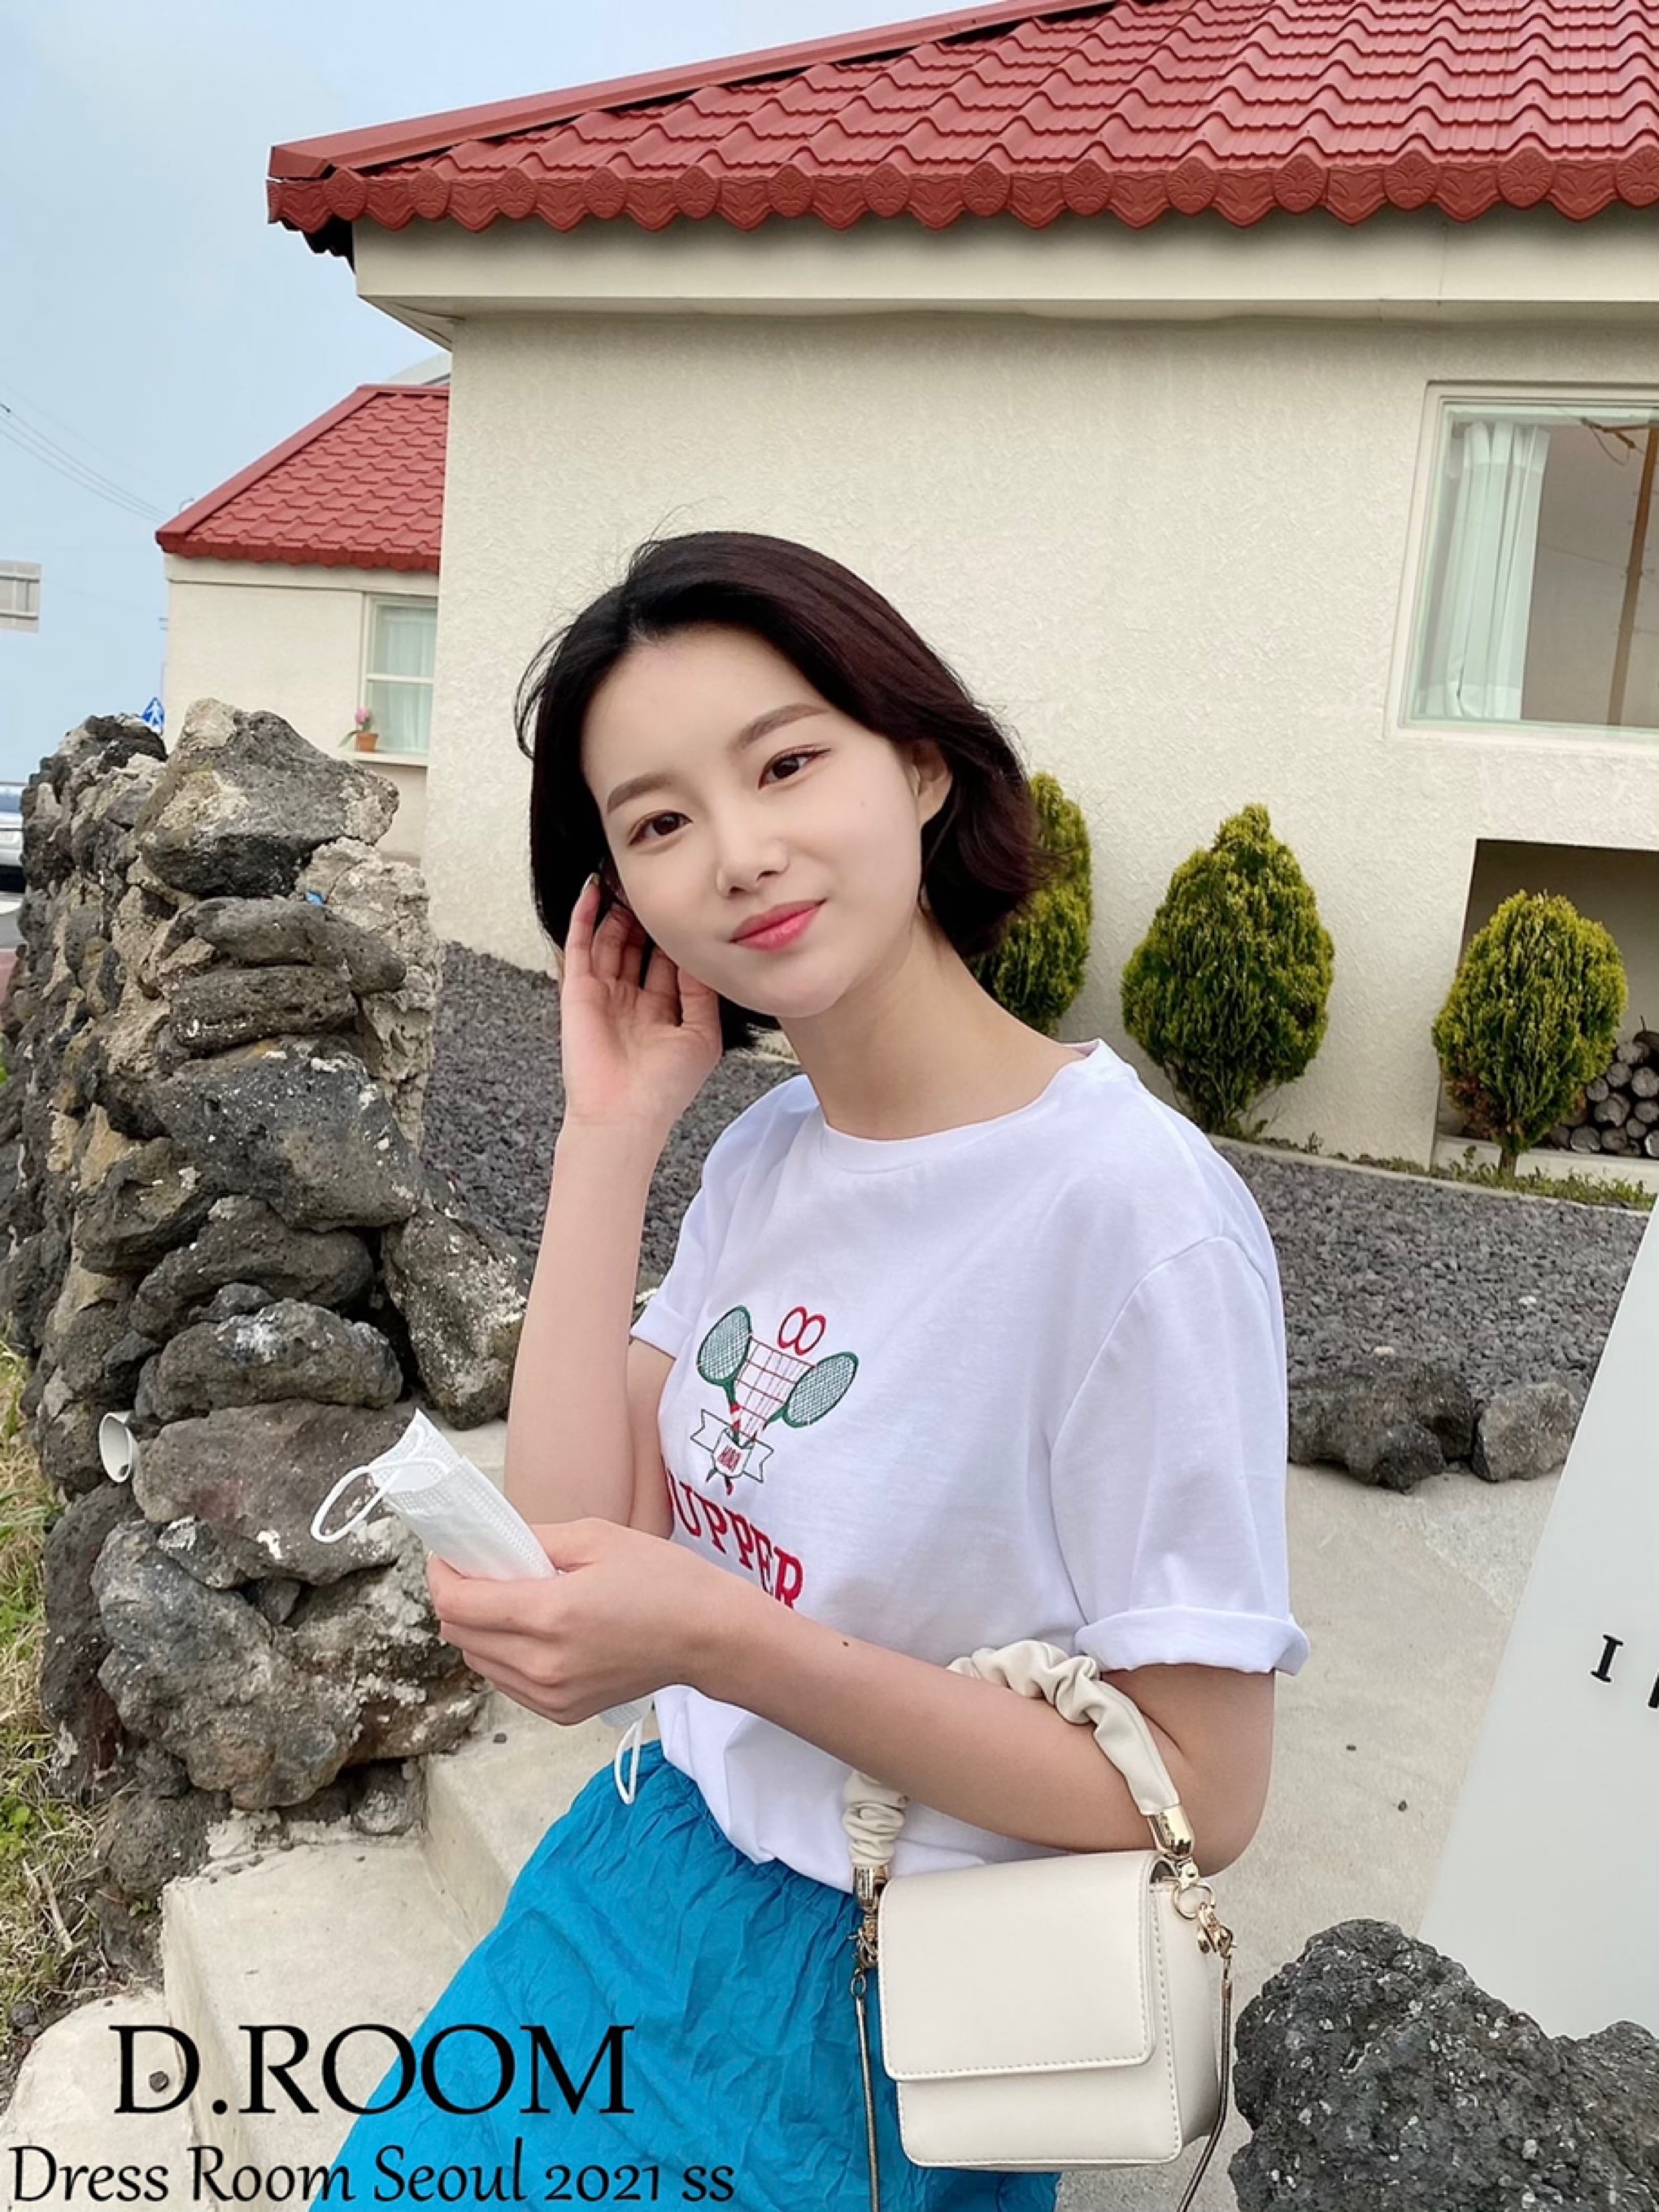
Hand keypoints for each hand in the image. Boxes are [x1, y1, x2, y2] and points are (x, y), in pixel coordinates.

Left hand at [424, 1519, 741, 1725]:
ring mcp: (551, 1694)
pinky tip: (533, 1631)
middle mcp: (543, 1663)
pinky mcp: (562, 1712)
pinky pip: (508, 1683)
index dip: (442, 1576)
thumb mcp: (596, 1538)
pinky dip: (505, 1655)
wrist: (709, 1637)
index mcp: (550, 1615)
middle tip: (479, 1571)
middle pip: (460, 1635)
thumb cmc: (664, 1581)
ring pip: (479, 1662)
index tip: (448, 1556)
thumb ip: (534, 1540)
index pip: (458, 1605)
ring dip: (479, 1629)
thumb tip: (490, 1544)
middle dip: (457, 1599)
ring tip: (510, 1601)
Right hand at [556, 873, 722, 1133]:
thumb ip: (702, 992)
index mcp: (661, 1010)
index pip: (669, 960)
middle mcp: (631, 998)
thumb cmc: (665, 1086)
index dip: (676, 933)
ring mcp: (603, 993)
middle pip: (637, 944)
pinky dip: (584, 916)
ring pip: (610, 939)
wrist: (625, 1114)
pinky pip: (579, 945)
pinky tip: (594, 890)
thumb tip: (701, 951)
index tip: (689, 901)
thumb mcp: (702, 1034)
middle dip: (645, 914)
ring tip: (627, 874)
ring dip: (618, 908)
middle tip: (653, 879)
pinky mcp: (577, 991)